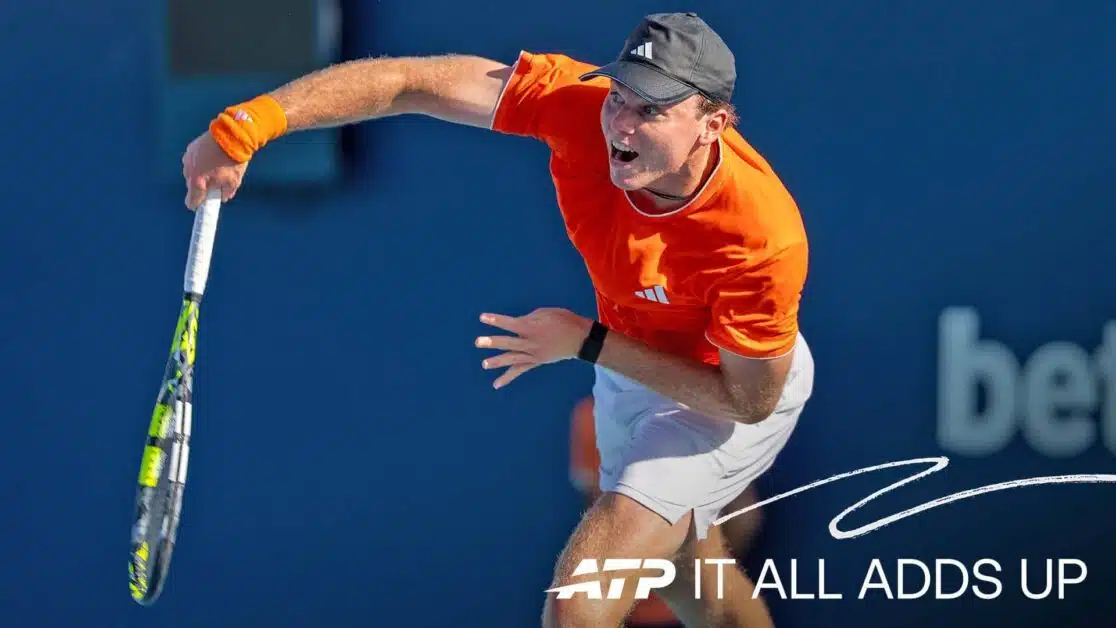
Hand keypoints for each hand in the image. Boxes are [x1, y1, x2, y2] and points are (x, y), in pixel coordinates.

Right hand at [181, 131, 248, 208]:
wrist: (232, 135)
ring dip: (200, 174)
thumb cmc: (233, 160)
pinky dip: (200, 162)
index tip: (202, 206)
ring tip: (215, 169)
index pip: (192, 201)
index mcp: (196, 181)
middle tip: (215, 185)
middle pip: (192, 186)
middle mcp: (188, 169)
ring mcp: (188, 157)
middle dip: (202, 188)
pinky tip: (212, 159)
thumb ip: (225, 193)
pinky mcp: (191, 148)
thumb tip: (221, 197)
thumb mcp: (233, 182)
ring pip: (192, 172)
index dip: (198, 205)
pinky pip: (194, 160)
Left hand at [475, 308, 593, 388]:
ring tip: (484, 364)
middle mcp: (531, 343)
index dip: (496, 320)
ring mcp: (533, 355)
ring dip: (498, 362)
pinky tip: (496, 384)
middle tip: (478, 342)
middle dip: (493, 342)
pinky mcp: (536, 362)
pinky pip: (520, 370)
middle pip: (509, 343)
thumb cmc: (564, 321)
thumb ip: (528, 319)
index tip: (482, 318)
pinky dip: (508, 377)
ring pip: (513, 359)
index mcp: (533, 328)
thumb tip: (517, 325)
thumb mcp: (546, 313)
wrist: (580, 339)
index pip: (510, 324)